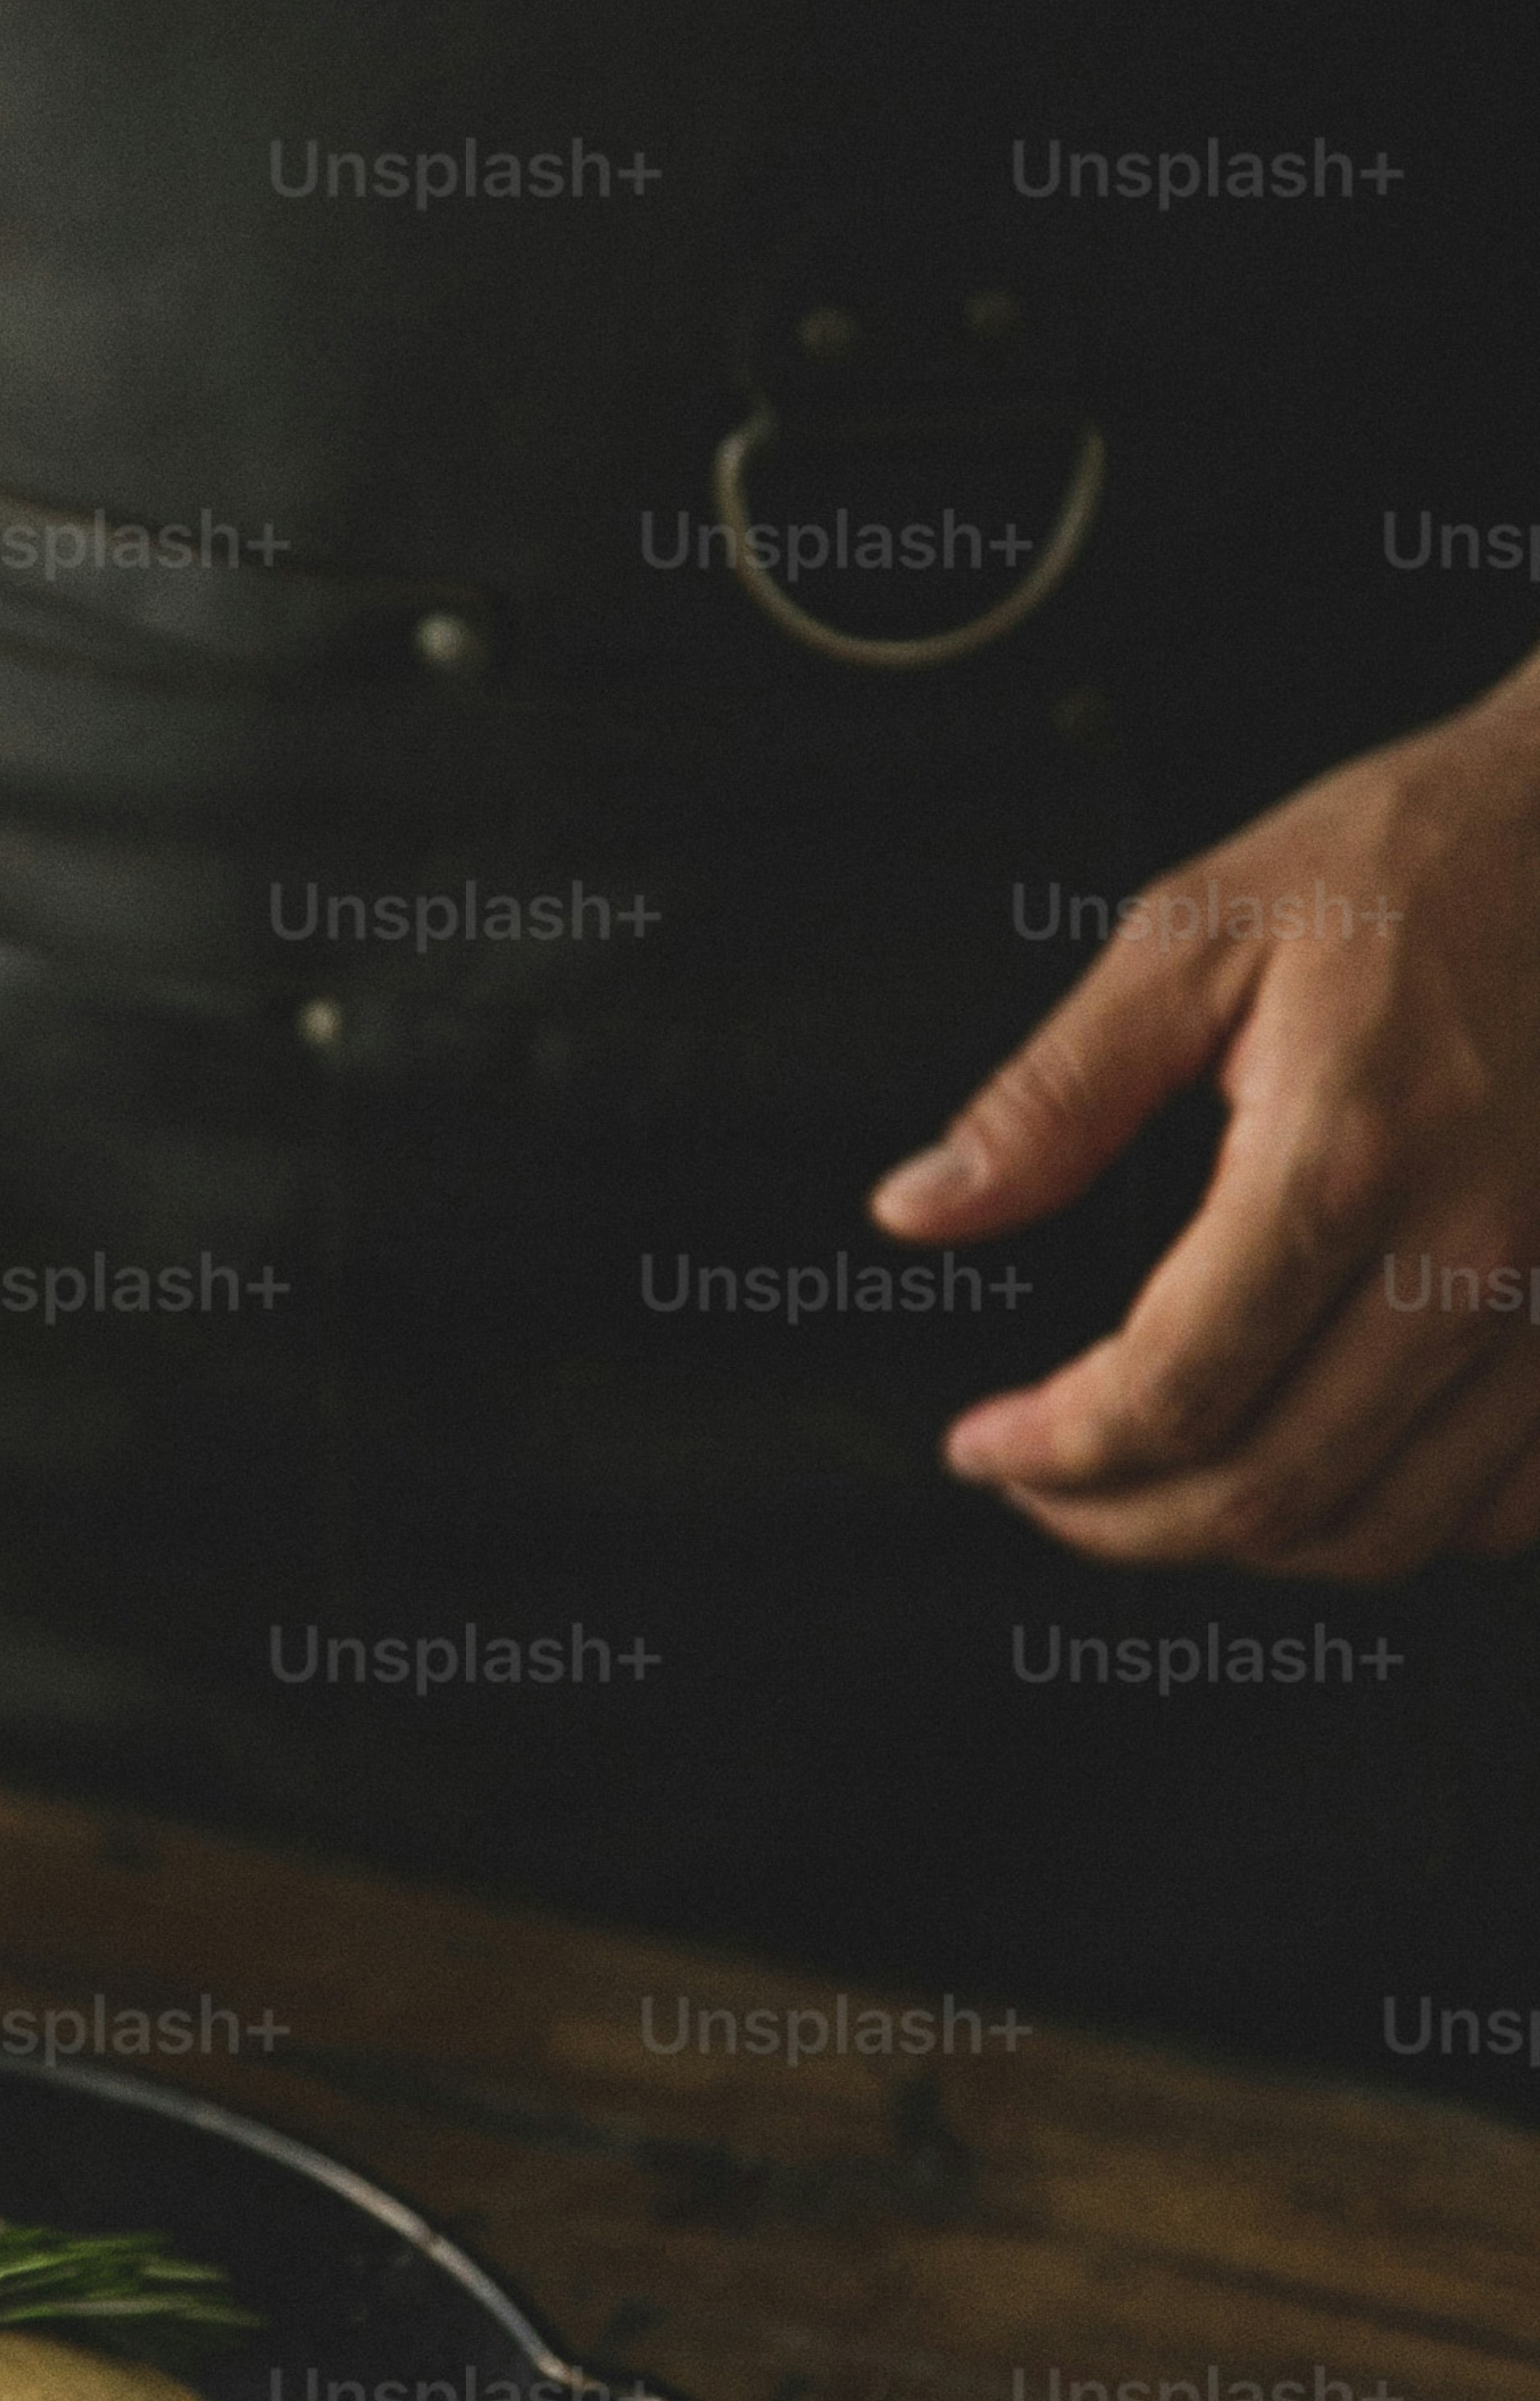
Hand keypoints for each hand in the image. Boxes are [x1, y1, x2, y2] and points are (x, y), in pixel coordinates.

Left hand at [868, 668, 1539, 1577]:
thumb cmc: (1415, 857)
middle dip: (1122, 1523)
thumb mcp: (1199, 930)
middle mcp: (1466, 1254)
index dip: (1051, 1451)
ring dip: (1247, 1543)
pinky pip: (1511, 1505)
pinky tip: (1323, 1472)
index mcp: (1343, 1156)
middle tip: (1040, 1486)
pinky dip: (1401, 1525)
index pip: (1172, 1389)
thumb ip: (1054, 1093)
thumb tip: (919, 1207)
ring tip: (1154, 1491)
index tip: (982, 1447)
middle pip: (1274, 1492)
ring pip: (1391, 1530)